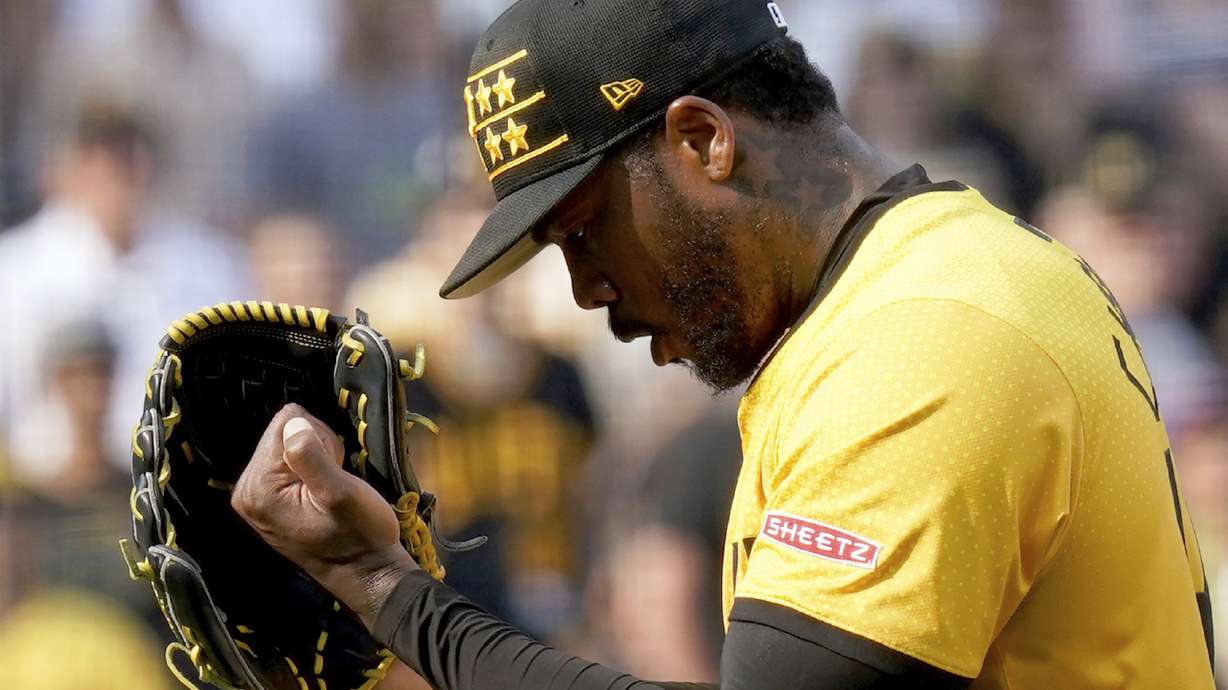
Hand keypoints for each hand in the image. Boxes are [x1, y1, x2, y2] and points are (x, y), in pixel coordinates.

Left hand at [231, 403, 417, 627]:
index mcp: (257, 488)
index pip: (284, 424)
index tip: (334, 467)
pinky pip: (288, 464)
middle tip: (334, 479)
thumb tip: (292, 421)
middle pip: (282, 433)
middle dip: (316, 447)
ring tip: (332, 487)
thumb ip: (312, 457)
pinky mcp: (268, 503)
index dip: (319, 438)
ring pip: (288, 445)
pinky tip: (324, 491)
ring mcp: (255, 498)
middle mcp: (246, 491)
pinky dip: (312, 469)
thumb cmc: (359, 535)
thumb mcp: (341, 494)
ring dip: (317, 458)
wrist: (367, 574)